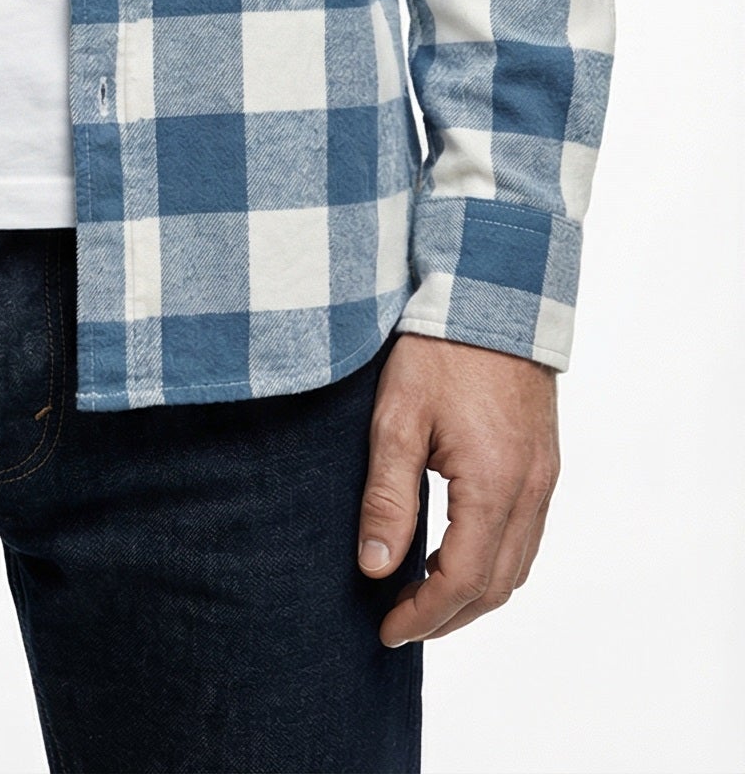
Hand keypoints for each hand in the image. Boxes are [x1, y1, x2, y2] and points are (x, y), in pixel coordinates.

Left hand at [358, 335, 558, 644]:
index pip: (463, 581)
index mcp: (494, 484)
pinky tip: (458, 553)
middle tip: (400, 623)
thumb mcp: (396, 418)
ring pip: (518, 564)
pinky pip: (528, 534)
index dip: (424, 616)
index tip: (386, 630)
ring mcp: (544, 476)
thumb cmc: (438, 348)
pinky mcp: (545, 460)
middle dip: (449, 616)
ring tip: (424, 597)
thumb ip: (387, 496)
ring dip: (474, 594)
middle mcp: (530, 488)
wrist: (492, 289)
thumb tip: (375, 568)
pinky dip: (495, 561)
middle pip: (498, 586)